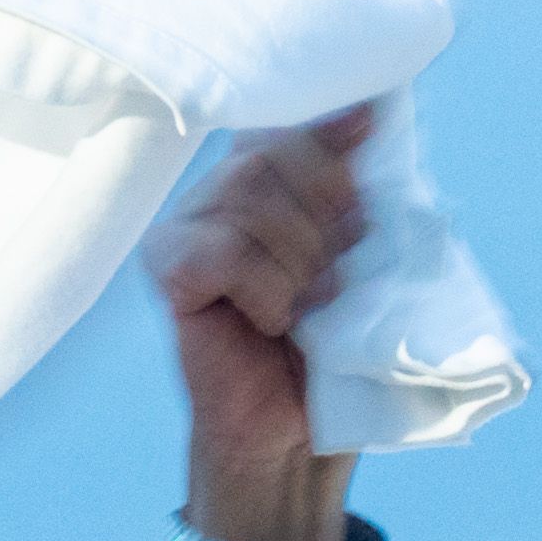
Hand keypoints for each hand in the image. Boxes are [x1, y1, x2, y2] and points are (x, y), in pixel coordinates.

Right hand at [151, 110, 373, 540]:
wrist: (298, 432)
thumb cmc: (334, 347)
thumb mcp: (361, 257)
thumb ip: (357, 187)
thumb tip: (374, 107)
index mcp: (264, 180)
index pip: (290, 126)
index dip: (329, 142)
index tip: (365, 158)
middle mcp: (217, 193)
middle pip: (270, 155)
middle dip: (322, 214)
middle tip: (340, 269)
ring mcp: (184, 229)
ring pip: (247, 199)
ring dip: (299, 259)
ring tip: (310, 308)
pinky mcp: (167, 271)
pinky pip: (220, 251)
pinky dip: (263, 289)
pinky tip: (270, 322)